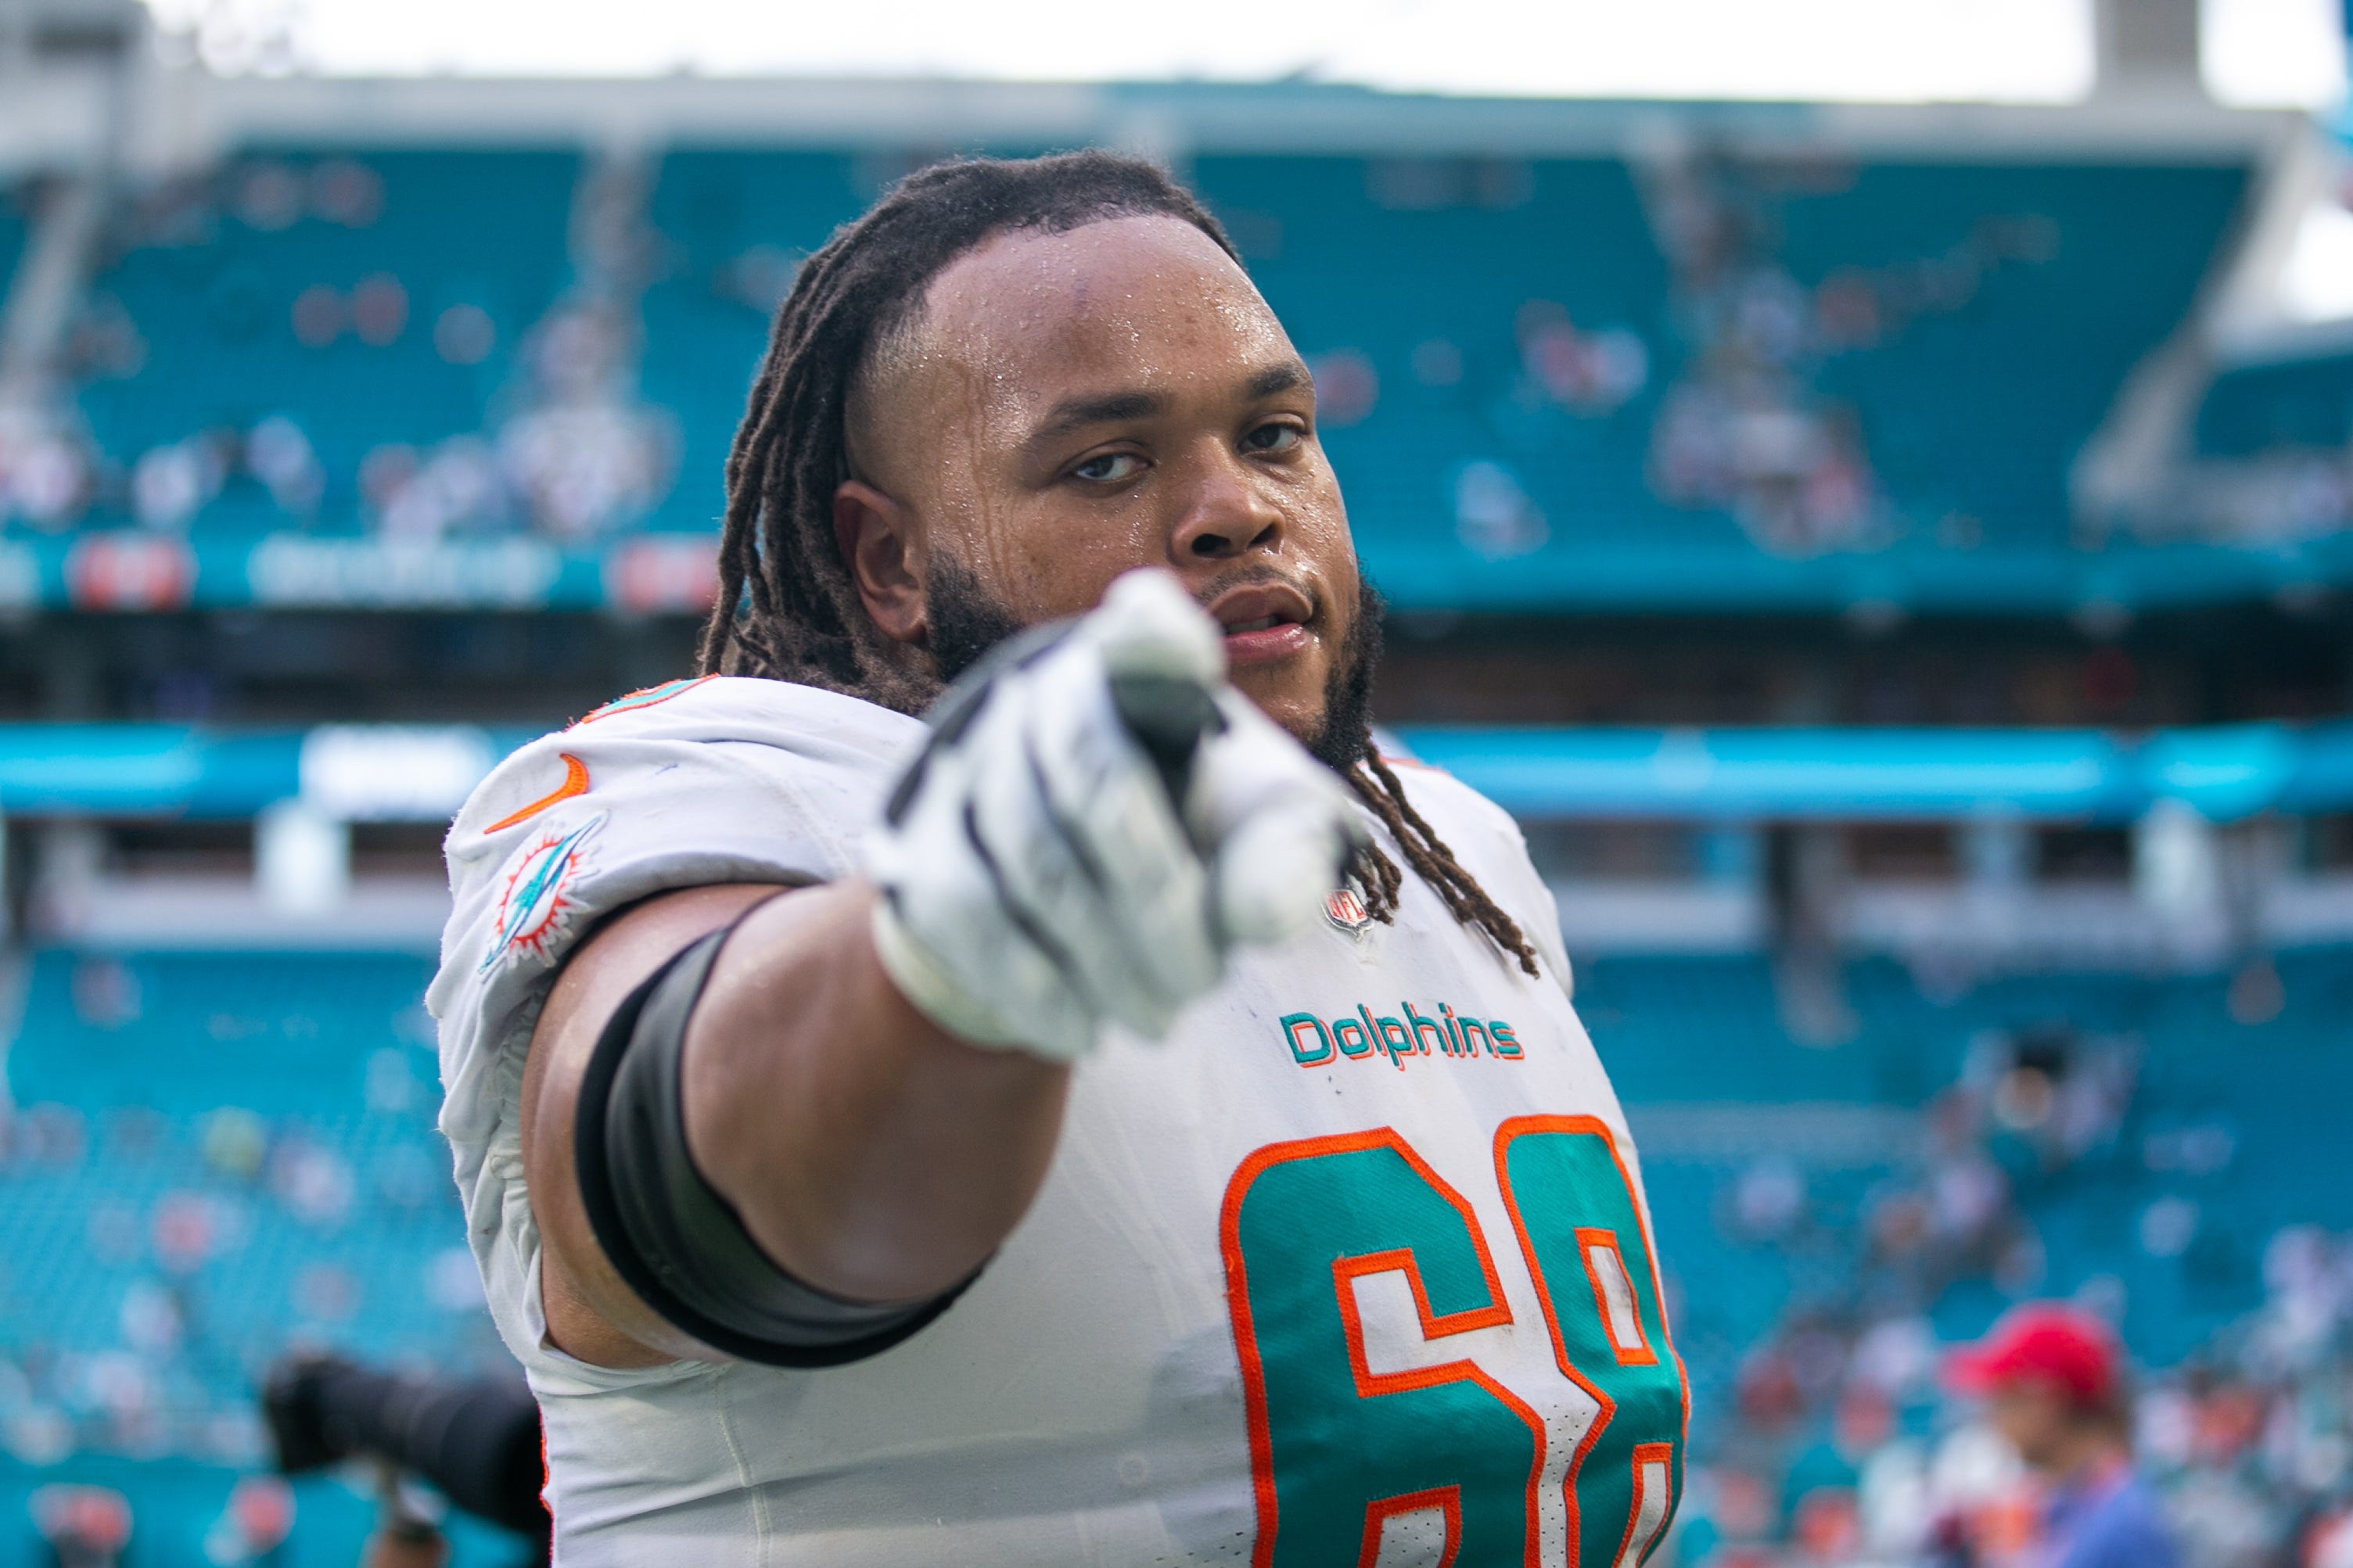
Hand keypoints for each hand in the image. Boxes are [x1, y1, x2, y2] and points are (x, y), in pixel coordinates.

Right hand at [866, 569, 1360, 1061]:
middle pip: (1095, 779)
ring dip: (1107, 961)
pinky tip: (1079, 1029)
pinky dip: (1031, 986)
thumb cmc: (1190, 839)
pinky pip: (965, 913)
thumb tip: (1274, 911)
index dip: (1156, 634)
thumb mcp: (1254, 839)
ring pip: (1033, 861)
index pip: (1145, 631)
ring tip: (1157, 1017)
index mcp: (1137, 668)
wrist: (1069, 905)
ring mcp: (961, 758)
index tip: (1183, 644)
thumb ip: (1284, 858)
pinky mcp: (910, 836)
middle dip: (1160, 903)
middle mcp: (1037, 688)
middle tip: (1202, 989)